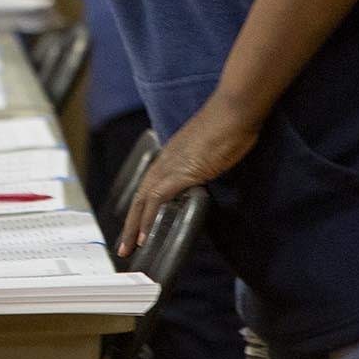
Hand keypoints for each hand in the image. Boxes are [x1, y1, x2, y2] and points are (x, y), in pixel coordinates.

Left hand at [119, 93, 260, 257]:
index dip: (141, 209)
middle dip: (130, 223)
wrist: (234, 111)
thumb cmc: (229, 126)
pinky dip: (149, 218)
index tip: (136, 229)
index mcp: (171, 154)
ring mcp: (171, 165)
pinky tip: (145, 235)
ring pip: (144, 199)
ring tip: (130, 248)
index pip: (149, 186)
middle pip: (141, 195)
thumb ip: (203, 161)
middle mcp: (166, 160)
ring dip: (134, 226)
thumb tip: (205, 173)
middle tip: (124, 247)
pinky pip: (157, 198)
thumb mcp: (212, 148)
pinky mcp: (182, 171)